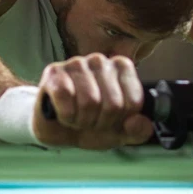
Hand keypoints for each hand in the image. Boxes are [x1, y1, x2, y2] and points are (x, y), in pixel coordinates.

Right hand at [33, 54, 152, 149]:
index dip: (120, 121)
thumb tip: (138, 122)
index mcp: (122, 68)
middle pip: (113, 104)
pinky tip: (63, 113)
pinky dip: (65, 115)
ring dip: (82, 121)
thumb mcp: (120, 133)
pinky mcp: (54, 71)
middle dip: (100, 123)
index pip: (133, 102)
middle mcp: (101, 60)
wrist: (58, 130)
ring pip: (89, 101)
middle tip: (90, 122)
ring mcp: (77, 63)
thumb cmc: (90, 124)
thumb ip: (138, 131)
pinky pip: (65, 97)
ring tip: (77, 118)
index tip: (109, 121)